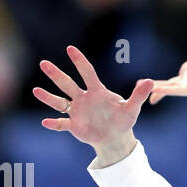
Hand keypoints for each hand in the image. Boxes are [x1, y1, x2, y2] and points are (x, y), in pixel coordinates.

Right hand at [33, 46, 152, 149]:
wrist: (115, 137)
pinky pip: (62, 123)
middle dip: (56, 74)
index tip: (70, 49)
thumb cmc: (123, 120)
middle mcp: (83, 98)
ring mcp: (77, 111)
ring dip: (48, 97)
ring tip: (36, 90)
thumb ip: (139, 95)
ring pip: (60, 102)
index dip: (79, 61)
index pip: (87, 73)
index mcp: (97, 91)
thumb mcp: (133, 108)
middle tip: (43, 63)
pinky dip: (54, 123)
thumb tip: (150, 81)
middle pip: (68, 84)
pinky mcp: (74, 126)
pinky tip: (45, 122)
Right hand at [148, 12, 186, 103]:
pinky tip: (152, 92)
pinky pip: (174, 90)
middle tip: (140, 86)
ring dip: (155, 89)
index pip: (177, 76)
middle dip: (155, 87)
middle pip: (169, 85)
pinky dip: (163, 91)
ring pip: (168, 88)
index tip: (154, 83)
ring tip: (139, 88)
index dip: (166, 81)